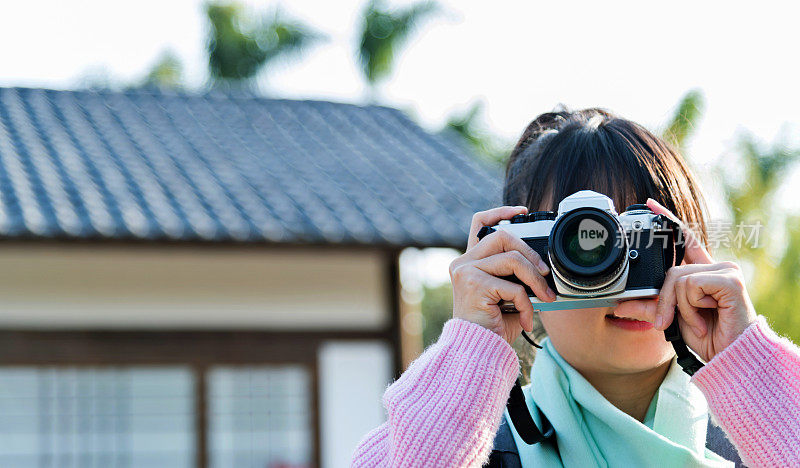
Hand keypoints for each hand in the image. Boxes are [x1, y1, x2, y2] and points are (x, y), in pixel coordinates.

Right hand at [449, 206, 556, 343]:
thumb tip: (544, 265)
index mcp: (470, 261)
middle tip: (544, 274)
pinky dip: (527, 305)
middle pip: (502, 237)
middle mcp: (463, 263)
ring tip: (545, 298)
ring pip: (512, 259)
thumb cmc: (493, 326)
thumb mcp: (507, 294)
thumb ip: (515, 274)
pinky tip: (527, 320)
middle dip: (530, 254)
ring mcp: (466, 272)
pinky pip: (513, 287)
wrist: (478, 351)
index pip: (480, 223)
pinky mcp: (474, 286)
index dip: (500, 212)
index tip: (522, 212)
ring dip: (536, 281)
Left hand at [646, 198, 756, 361]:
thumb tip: (620, 305)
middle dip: (664, 301)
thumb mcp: (671, 318)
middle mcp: (715, 267)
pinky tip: (708, 316)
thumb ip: (649, 307)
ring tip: (697, 321)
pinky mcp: (730, 280)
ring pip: (678, 279)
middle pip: (671, 271)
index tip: (649, 205)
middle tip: (670, 322)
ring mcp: (725, 271)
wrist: (730, 356)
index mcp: (702, 272)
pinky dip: (691, 307)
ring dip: (679, 307)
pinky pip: (690, 286)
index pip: (684, 240)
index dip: (667, 220)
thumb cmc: (708, 336)